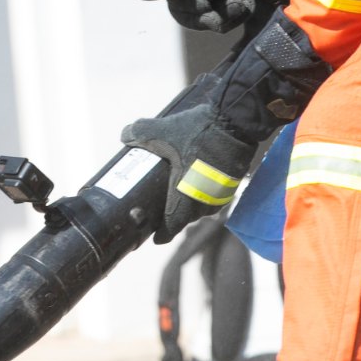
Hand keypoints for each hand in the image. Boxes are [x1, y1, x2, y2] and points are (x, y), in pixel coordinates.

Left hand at [121, 104, 258, 241]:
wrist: (235, 123)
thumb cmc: (199, 133)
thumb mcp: (163, 130)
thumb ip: (140, 133)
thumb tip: (124, 136)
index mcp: (185, 199)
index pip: (170, 229)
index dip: (161, 235)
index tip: (154, 236)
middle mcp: (204, 204)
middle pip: (185, 218)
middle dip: (174, 214)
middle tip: (162, 205)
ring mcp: (220, 196)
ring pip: (200, 207)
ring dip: (190, 202)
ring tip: (180, 189)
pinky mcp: (232, 186)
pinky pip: (213, 197)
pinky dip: (205, 192)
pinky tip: (198, 177)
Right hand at [135, 0, 272, 33]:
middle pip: (178, 8)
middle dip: (203, 8)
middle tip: (232, 0)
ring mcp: (198, 7)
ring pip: (199, 21)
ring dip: (225, 14)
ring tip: (243, 0)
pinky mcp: (214, 20)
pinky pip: (218, 26)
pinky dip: (235, 18)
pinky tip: (246, 3)